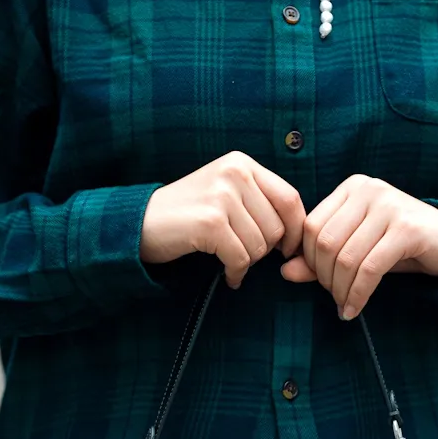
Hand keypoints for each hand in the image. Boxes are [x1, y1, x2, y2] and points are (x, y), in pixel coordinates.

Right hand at [140, 151, 305, 288]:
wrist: (140, 222)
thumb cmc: (188, 215)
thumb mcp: (226, 193)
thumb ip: (259, 201)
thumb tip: (297, 233)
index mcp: (242, 164)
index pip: (290, 199)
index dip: (294, 231)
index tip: (286, 249)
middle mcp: (235, 173)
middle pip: (277, 227)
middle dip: (265, 250)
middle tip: (242, 254)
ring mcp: (222, 196)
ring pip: (260, 246)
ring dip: (247, 262)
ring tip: (229, 261)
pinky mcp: (210, 222)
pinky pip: (241, 259)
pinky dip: (235, 273)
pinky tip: (227, 275)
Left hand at [279, 175, 437, 318]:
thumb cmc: (398, 247)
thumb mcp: (357, 250)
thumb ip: (319, 259)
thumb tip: (285, 272)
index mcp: (351, 188)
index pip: (311, 226)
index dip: (309, 261)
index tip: (320, 283)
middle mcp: (369, 190)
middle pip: (325, 242)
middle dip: (324, 278)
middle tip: (335, 298)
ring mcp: (389, 206)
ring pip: (346, 257)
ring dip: (341, 290)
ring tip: (345, 305)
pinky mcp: (407, 229)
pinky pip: (370, 268)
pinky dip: (358, 294)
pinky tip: (354, 309)